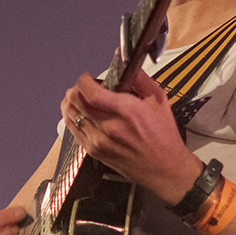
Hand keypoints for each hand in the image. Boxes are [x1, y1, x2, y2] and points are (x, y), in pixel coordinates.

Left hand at [61, 69, 202, 204]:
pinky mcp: (95, 152)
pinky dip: (72, 118)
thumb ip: (141, 79)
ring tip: (77, 98)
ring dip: (70, 103)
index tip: (87, 77)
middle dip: (75, 89)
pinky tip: (79, 113)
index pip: (91, 93)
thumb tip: (127, 65)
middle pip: (75, 102)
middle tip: (83, 87)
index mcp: (127, 111)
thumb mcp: (159, 100)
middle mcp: (110, 127)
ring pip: (70, 116)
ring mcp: (99, 141)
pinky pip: (73, 131)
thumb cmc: (164, 136)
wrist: (165, 169)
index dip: (83, 81)